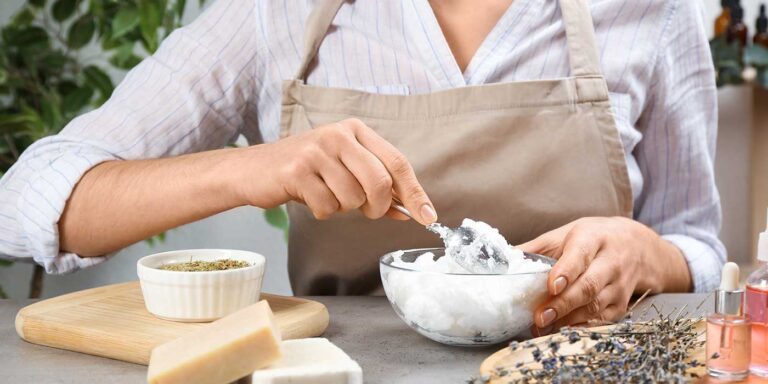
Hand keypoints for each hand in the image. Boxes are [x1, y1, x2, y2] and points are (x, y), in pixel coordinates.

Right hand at [238, 118, 436, 224]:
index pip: (397, 163)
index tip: (427, 217)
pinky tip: (309, 196)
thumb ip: (377, 185)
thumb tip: (409, 210)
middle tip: (367, 211)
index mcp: (355, 130)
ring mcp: (317, 151)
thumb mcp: (344, 169)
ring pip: (353, 199)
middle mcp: (338, 135)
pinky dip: (322, 211)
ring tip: (325, 193)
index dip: (415, 193)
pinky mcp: (298, 171)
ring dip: (343, 208)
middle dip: (377, 207)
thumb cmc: (305, 171)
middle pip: (380, 183)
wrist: (254, 170)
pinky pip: (328, 207)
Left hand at [519, 217, 690, 333]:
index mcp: (593, 239)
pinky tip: (560, 333)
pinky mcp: (621, 306)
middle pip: (588, 286)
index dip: (566, 271)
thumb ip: (535, 248)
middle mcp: (610, 262)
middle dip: (563, 303)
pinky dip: (580, 329)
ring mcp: (619, 286)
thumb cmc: (593, 239)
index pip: (580, 255)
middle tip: (540, 316)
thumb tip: (501, 260)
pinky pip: (602, 321)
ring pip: (595, 306)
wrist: (638, 247)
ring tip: (543, 327)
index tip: (551, 285)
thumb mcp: (565, 234)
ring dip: (568, 320)